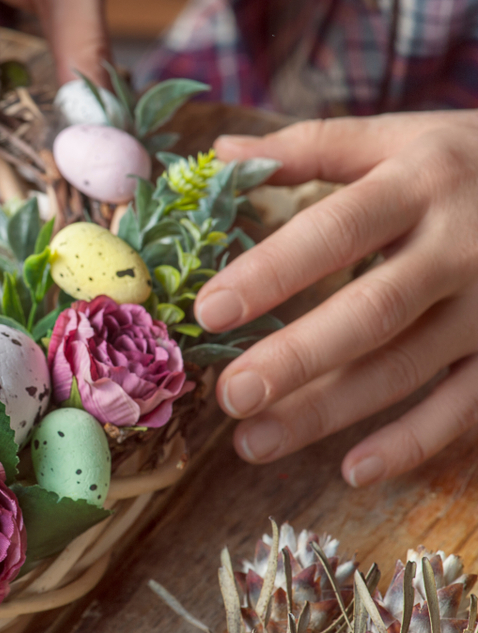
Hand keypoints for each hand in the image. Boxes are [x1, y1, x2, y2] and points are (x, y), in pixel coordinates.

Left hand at [195, 111, 477, 485]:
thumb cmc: (470, 163)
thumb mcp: (401, 137)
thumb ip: (312, 147)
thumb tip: (219, 154)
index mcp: (419, 184)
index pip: (335, 230)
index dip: (272, 272)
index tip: (208, 311)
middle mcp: (460, 249)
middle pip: (371, 312)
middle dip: (296, 359)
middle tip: (230, 396)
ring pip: (405, 368)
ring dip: (328, 412)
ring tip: (253, 443)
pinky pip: (466, 406)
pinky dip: (413, 442)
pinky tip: (353, 470)